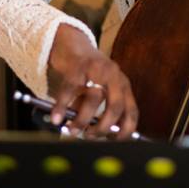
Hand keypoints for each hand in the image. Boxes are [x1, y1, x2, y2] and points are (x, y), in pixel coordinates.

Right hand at [46, 24, 138, 138]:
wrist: (73, 46)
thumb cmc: (87, 75)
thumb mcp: (98, 91)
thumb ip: (97, 111)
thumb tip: (90, 134)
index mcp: (123, 85)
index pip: (132, 112)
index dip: (125, 131)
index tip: (113, 142)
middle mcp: (114, 76)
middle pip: (115, 107)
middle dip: (102, 127)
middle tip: (90, 136)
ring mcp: (96, 70)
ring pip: (94, 99)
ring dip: (82, 119)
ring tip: (72, 129)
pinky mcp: (77, 67)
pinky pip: (69, 90)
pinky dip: (62, 108)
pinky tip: (56, 118)